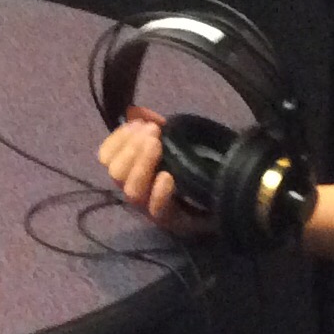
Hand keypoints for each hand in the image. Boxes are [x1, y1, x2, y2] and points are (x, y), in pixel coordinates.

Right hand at [96, 107, 206, 235]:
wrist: (227, 195)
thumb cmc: (197, 165)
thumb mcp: (175, 140)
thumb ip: (156, 125)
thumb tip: (135, 111)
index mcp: (132, 170)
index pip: (106, 158)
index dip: (117, 139)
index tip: (136, 124)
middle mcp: (137, 190)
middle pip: (116, 174)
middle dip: (131, 149)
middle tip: (152, 133)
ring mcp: (152, 209)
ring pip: (132, 192)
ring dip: (142, 165)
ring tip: (157, 146)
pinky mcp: (172, 223)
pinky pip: (157, 211)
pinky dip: (158, 192)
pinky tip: (168, 177)